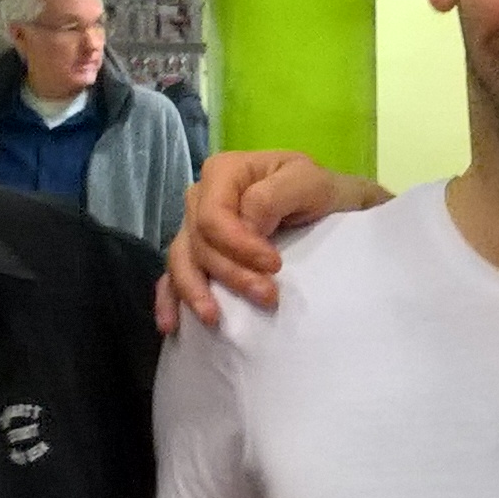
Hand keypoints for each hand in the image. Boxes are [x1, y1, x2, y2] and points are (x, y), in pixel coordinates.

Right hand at [158, 152, 387, 330]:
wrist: (328, 205)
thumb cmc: (318, 190)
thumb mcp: (307, 181)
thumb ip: (272, 197)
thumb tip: (246, 226)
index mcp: (223, 173)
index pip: (212, 216)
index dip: (238, 245)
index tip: (275, 266)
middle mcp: (201, 197)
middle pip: (199, 242)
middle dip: (230, 274)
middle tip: (267, 297)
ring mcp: (195, 226)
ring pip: (182, 261)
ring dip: (195, 291)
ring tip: (213, 318)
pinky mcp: (199, 253)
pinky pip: (173, 275)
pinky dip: (170, 299)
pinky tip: (171, 325)